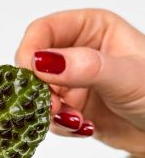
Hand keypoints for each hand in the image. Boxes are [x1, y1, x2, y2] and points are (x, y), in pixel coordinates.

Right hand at [15, 9, 144, 156]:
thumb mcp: (126, 75)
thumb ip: (86, 67)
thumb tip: (42, 62)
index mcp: (91, 29)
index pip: (44, 31)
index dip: (31, 51)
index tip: (30, 75)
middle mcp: (77, 53)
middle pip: (35, 65)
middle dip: (39, 88)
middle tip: (53, 106)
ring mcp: (72, 82)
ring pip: (39, 94)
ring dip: (52, 111)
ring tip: (76, 120)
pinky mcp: (71, 107)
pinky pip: (51, 116)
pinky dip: (62, 125)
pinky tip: (84, 127)